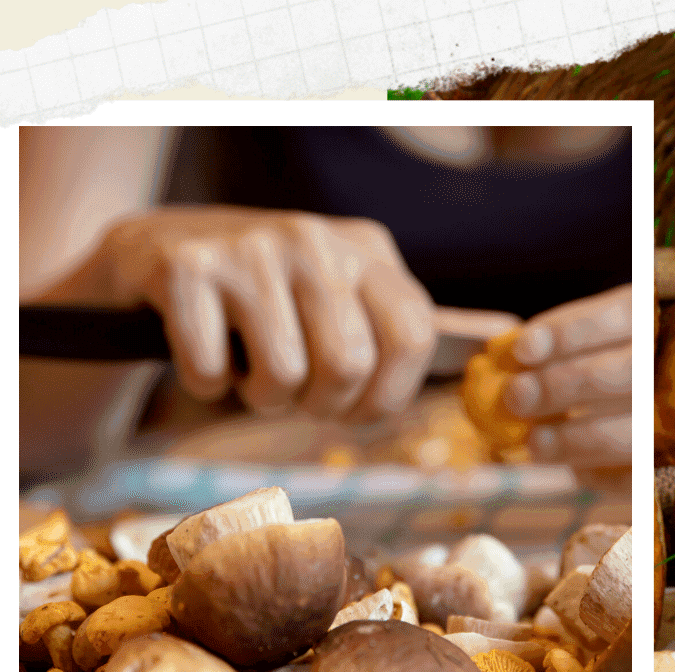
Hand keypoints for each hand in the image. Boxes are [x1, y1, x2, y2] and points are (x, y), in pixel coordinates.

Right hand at [44, 207, 435, 419]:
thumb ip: (399, 332)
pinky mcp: (189, 266)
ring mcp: (252, 247)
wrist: (155, 254)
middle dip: (318, 406)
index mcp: (368, 251)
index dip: (385, 398)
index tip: (353, 411)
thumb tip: (502, 347)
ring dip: (261, 399)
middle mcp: (317, 240)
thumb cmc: (266, 301)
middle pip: (348, 367)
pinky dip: (205, 384)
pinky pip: (211, 371)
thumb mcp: (341, 303)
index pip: (412, 340)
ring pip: (283, 376)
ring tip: (248, 371)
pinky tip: (202, 353)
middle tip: (292, 395)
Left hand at [500, 284, 631, 467]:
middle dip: (562, 386)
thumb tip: (499, 360)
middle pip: (625, 373)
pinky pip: (636, 477)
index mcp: (663, 318)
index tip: (522, 350)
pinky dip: (599, 474)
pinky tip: (576, 470)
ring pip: (629, 433)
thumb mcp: (590, 345)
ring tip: (534, 444)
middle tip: (516, 397)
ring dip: (572, 440)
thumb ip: (551, 350)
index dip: (570, 331)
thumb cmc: (612, 369)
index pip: (620, 314)